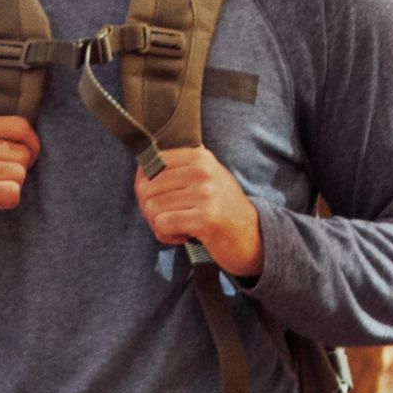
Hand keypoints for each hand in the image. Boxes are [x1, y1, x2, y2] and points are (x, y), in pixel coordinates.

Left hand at [134, 144, 264, 278]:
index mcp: (200, 156)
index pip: (151, 163)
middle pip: (147, 187)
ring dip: (158, 224)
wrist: (252, 236)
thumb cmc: (222, 208)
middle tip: (165, 218)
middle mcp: (203, 171)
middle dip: (148, 208)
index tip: (158, 198)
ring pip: (152, 207)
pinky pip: (163, 224)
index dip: (144, 184)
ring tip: (176, 227)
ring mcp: (205, 194)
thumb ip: (178, 170)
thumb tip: (141, 172)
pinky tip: (181, 236)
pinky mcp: (205, 218)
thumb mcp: (206, 178)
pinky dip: (166, 235)